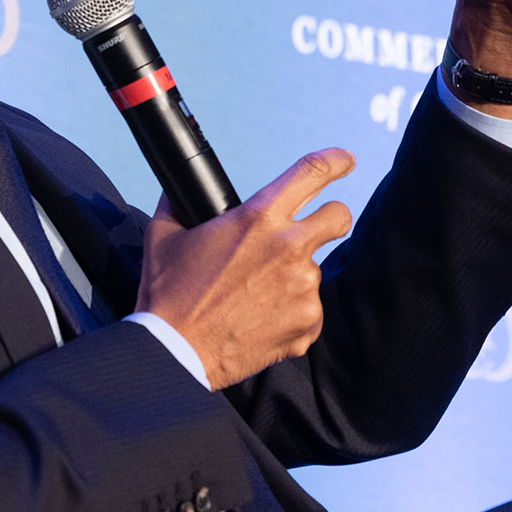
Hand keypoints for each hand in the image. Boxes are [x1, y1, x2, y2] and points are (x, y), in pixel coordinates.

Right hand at [137, 149, 354, 389]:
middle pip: (339, 217)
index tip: (345, 161)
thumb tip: (180, 190)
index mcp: (258, 218)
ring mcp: (303, 287)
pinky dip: (291, 313)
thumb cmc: (169, 294)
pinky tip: (260, 320)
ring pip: (313, 270)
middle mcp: (289, 248)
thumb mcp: (165, 236)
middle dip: (331, 217)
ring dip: (292, 277)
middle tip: (311, 228)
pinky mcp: (307, 322)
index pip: (312, 173)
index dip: (336, 161)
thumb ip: (179, 204)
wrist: (176, 351)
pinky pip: (309, 309)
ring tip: (254, 296)